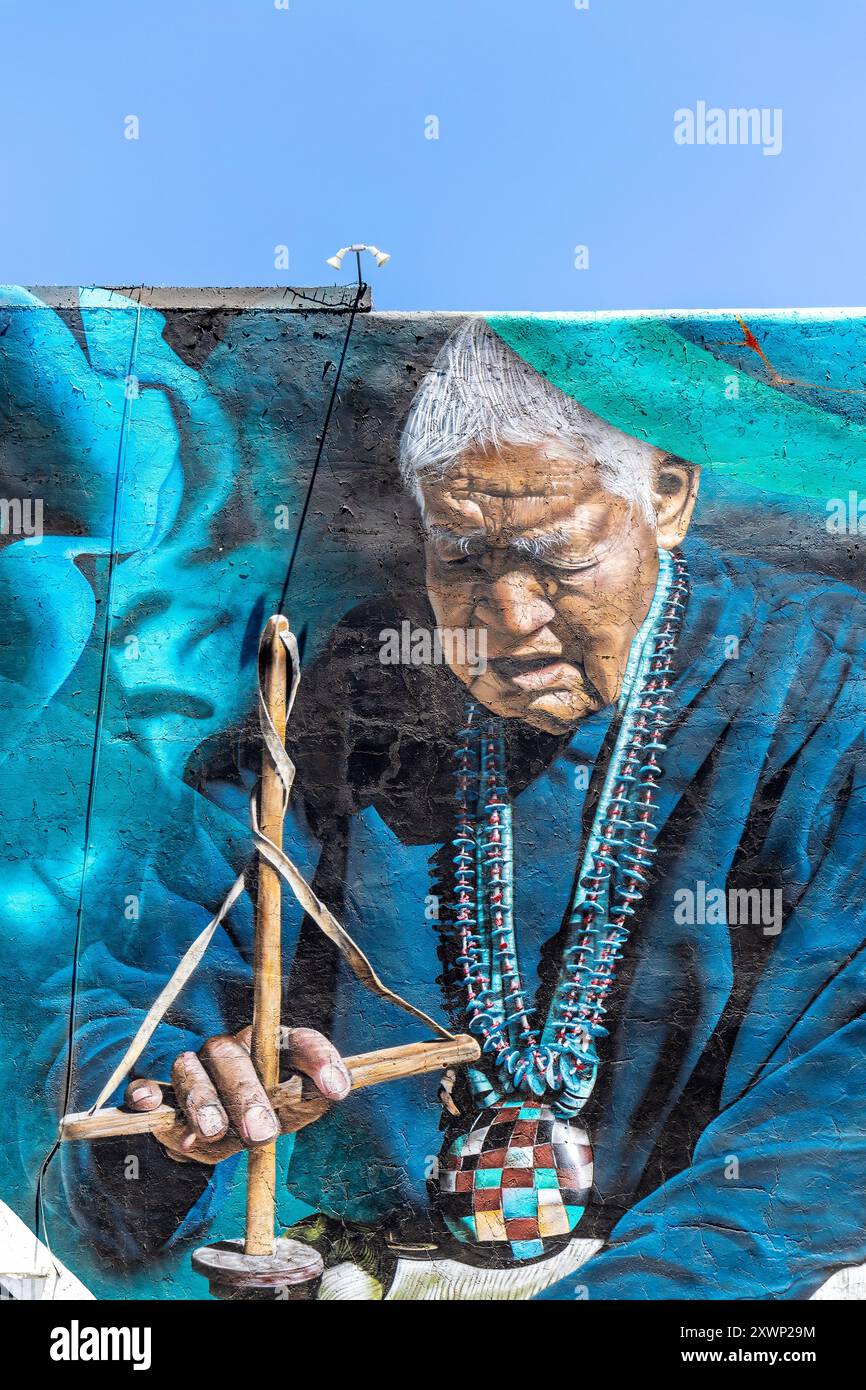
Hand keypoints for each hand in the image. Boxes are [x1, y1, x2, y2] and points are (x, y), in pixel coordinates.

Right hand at [124, 1026, 350, 1164]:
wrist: (216, 1131)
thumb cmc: (265, 1113)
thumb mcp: (293, 1111)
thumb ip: (310, 1100)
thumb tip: (330, 1091)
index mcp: (272, 1047)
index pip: (298, 1042)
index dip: (319, 1061)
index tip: (338, 1090)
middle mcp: (230, 1050)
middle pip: (234, 1058)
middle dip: (248, 1096)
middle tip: (263, 1132)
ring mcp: (193, 1067)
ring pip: (190, 1070)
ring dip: (202, 1102)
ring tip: (215, 1132)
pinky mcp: (159, 1092)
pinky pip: (146, 1085)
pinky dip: (145, 1092)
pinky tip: (148, 1103)